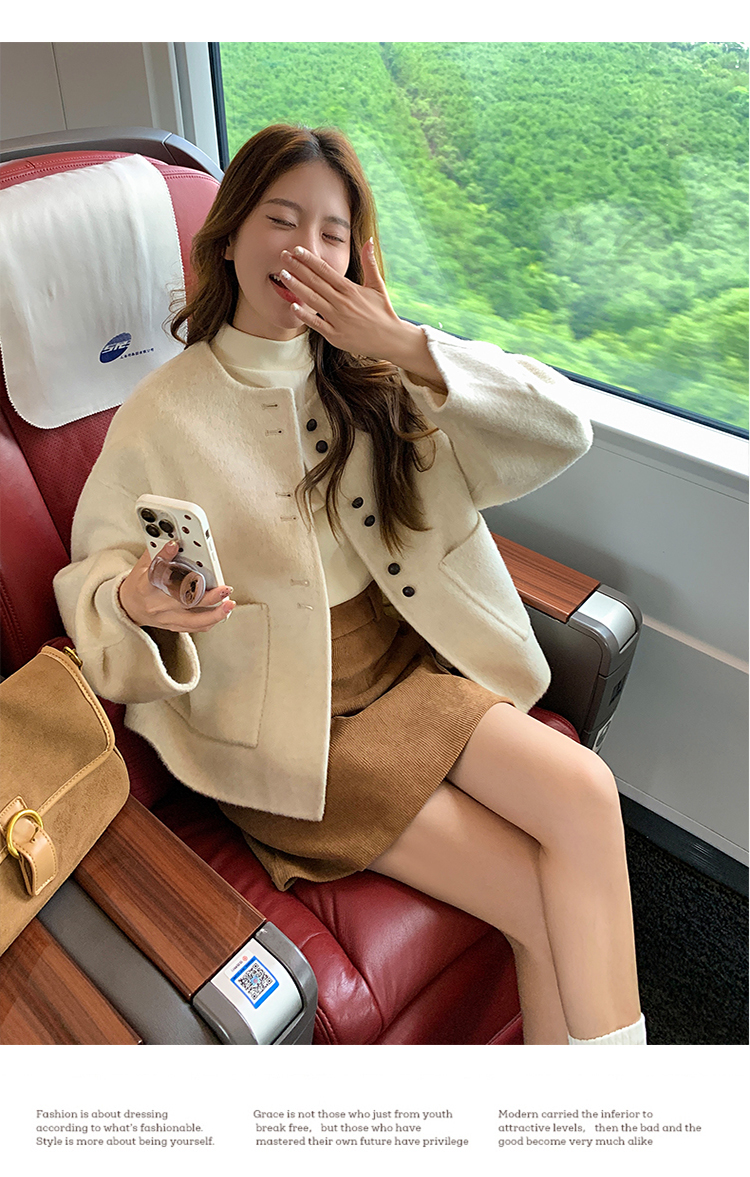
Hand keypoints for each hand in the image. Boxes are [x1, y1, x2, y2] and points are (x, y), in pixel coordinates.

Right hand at [118, 540, 235, 632]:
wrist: (129, 608)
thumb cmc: (138, 584)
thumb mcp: (142, 565)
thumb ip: (159, 553)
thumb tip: (176, 539)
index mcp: (145, 587)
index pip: (156, 574)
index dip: (165, 559)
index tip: (175, 545)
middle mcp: (157, 605)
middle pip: (184, 601)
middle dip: (207, 596)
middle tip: (224, 588)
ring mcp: (166, 618)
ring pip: (193, 620)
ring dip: (214, 614)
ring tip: (229, 604)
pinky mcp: (173, 626)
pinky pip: (195, 627)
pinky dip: (210, 620)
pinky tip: (222, 613)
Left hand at [279, 240, 412, 362]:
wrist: (390, 339)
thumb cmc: (383, 312)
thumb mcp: (377, 285)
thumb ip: (369, 263)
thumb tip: (370, 240)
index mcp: (350, 289)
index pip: (325, 270)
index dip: (309, 259)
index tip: (297, 249)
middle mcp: (342, 302)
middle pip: (315, 281)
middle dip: (297, 267)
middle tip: (283, 256)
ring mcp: (338, 319)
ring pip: (313, 300)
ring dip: (296, 286)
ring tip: (283, 275)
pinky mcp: (335, 335)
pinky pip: (316, 324)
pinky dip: (304, 315)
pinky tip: (292, 305)